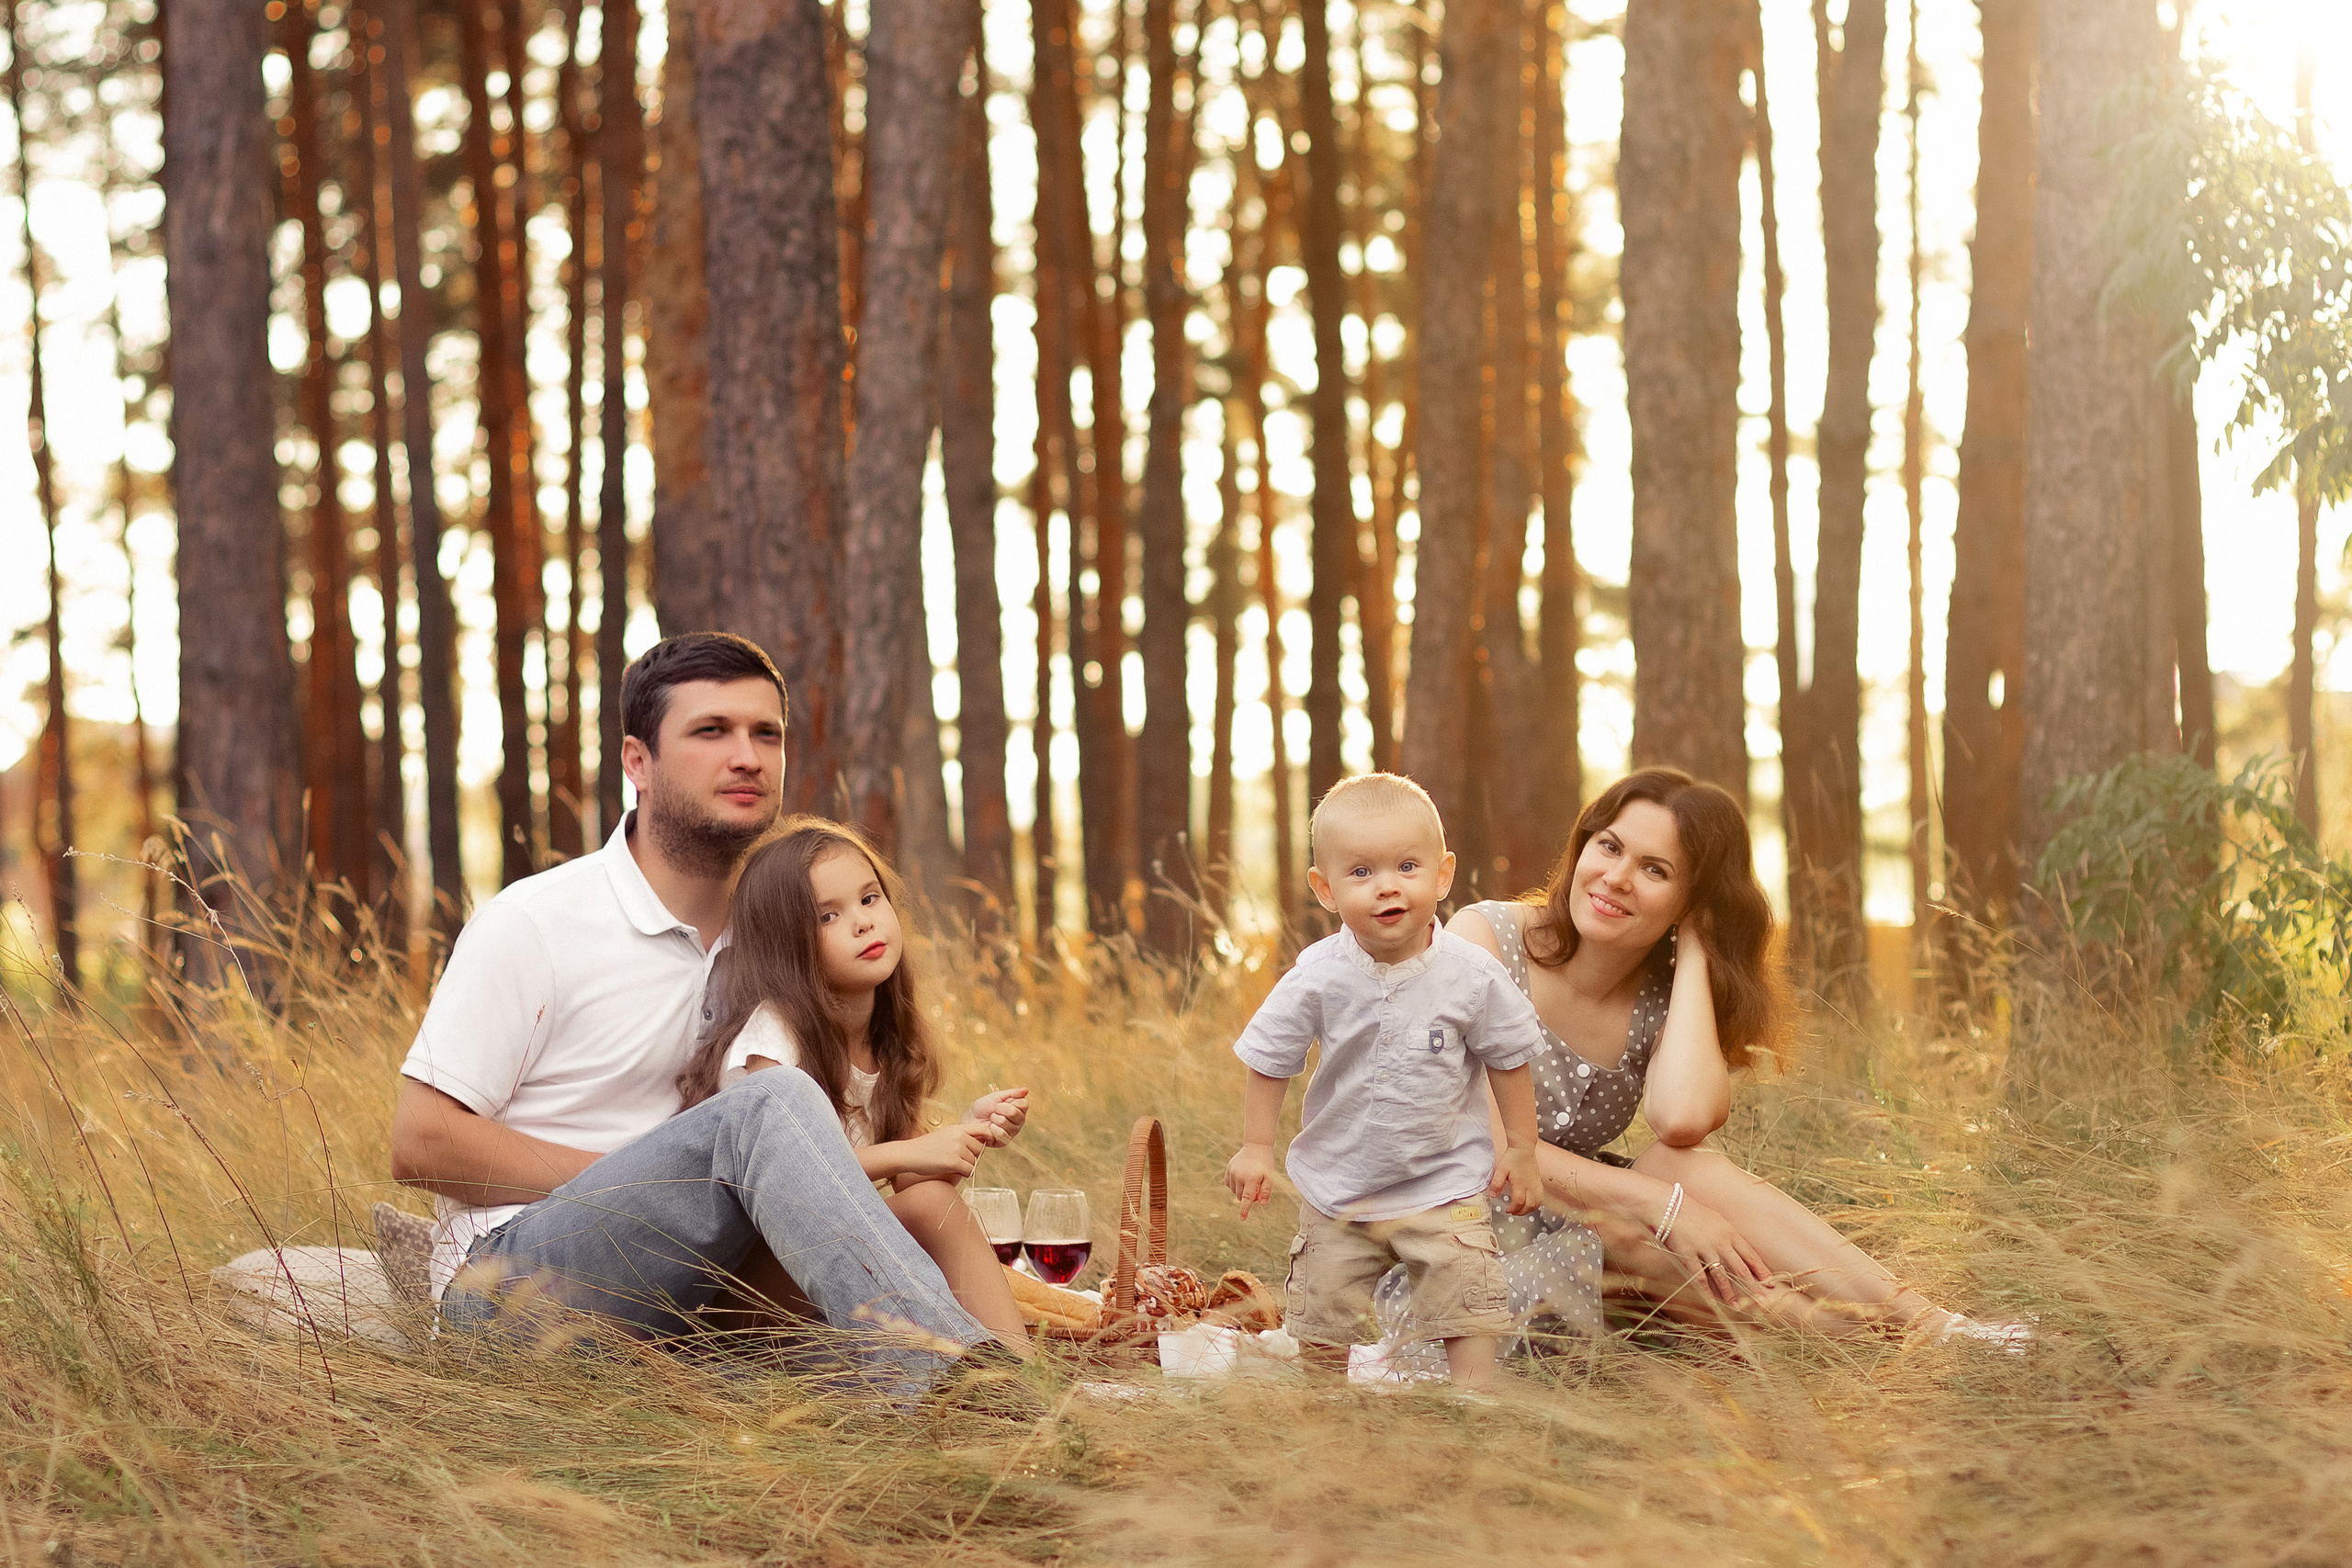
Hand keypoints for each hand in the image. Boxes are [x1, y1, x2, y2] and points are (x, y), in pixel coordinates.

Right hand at [893, 1122, 995, 1181]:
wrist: (909, 1154)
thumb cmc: (926, 1147)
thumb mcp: (945, 1135)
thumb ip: (961, 1137)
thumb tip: (980, 1144)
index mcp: (957, 1128)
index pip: (983, 1129)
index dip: (988, 1137)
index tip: (985, 1143)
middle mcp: (959, 1136)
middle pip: (980, 1148)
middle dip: (973, 1156)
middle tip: (960, 1160)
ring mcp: (957, 1149)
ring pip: (974, 1161)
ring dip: (967, 1166)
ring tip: (952, 1165)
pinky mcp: (954, 1162)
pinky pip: (970, 1170)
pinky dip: (965, 1173)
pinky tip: (954, 1171)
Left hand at [967, 1087, 1029, 1144]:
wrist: (971, 1120)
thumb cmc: (983, 1108)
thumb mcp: (996, 1096)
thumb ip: (1012, 1093)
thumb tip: (1026, 1090)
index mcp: (1019, 1109)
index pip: (1023, 1104)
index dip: (1010, 1102)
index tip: (1001, 1103)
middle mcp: (1019, 1121)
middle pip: (1015, 1113)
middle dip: (1000, 1109)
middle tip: (994, 1111)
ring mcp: (1013, 1131)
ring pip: (1006, 1122)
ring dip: (995, 1118)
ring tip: (991, 1119)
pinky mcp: (1005, 1141)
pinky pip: (1002, 1133)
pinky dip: (992, 1128)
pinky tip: (990, 1128)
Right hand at [1225, 1143, 1279, 1219]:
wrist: (1257, 1146)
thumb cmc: (1265, 1164)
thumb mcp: (1270, 1177)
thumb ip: (1266, 1191)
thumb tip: (1261, 1204)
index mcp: (1251, 1178)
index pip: (1247, 1198)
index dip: (1245, 1209)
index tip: (1243, 1218)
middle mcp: (1239, 1176)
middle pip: (1241, 1197)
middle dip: (1248, 1197)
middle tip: (1256, 1188)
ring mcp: (1232, 1172)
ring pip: (1235, 1191)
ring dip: (1241, 1191)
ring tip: (1250, 1180)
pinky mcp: (1228, 1169)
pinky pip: (1229, 1184)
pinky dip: (1235, 1185)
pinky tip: (1242, 1178)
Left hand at [1489, 1146, 1543, 1215]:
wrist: (1523, 1148)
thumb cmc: (1512, 1158)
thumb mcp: (1500, 1170)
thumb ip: (1496, 1183)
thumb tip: (1493, 1195)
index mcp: (1520, 1184)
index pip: (1519, 1202)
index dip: (1513, 1209)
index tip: (1507, 1210)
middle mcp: (1530, 1186)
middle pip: (1529, 1206)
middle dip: (1521, 1212)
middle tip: (1513, 1212)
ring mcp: (1536, 1184)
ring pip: (1537, 1203)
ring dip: (1529, 1210)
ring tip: (1521, 1209)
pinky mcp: (1539, 1182)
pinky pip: (1541, 1197)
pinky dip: (1536, 1204)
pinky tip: (1530, 1203)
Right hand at [1653, 1192, 1769, 1302]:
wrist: (1669, 1205)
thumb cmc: (1694, 1212)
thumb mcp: (1718, 1221)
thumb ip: (1729, 1236)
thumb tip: (1740, 1251)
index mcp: (1730, 1233)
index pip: (1751, 1256)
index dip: (1762, 1271)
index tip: (1771, 1284)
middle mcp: (1720, 1242)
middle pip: (1740, 1268)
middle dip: (1753, 1287)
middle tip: (1763, 1302)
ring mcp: (1704, 1249)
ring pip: (1721, 1276)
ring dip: (1730, 1293)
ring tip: (1736, 1307)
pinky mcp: (1687, 1254)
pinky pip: (1699, 1276)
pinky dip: (1706, 1290)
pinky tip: (1711, 1300)